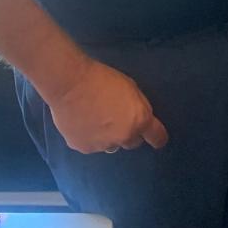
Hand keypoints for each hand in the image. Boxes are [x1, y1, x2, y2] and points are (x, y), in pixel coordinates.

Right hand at [47, 56, 168, 153]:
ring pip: (110, 145)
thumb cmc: (102, 79)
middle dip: (128, 133)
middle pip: (132, 142)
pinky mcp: (83, 148)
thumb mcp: (131, 88)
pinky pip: (91, 145)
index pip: (157, 137)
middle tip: (116, 119)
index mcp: (139, 120)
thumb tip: (138, 119)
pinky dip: (89, 137)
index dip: (157, 138)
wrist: (70, 83)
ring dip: (108, 137)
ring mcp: (103, 145)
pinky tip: (81, 123)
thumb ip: (138, 107)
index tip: (156, 138)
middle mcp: (123, 137)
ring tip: (95, 119)